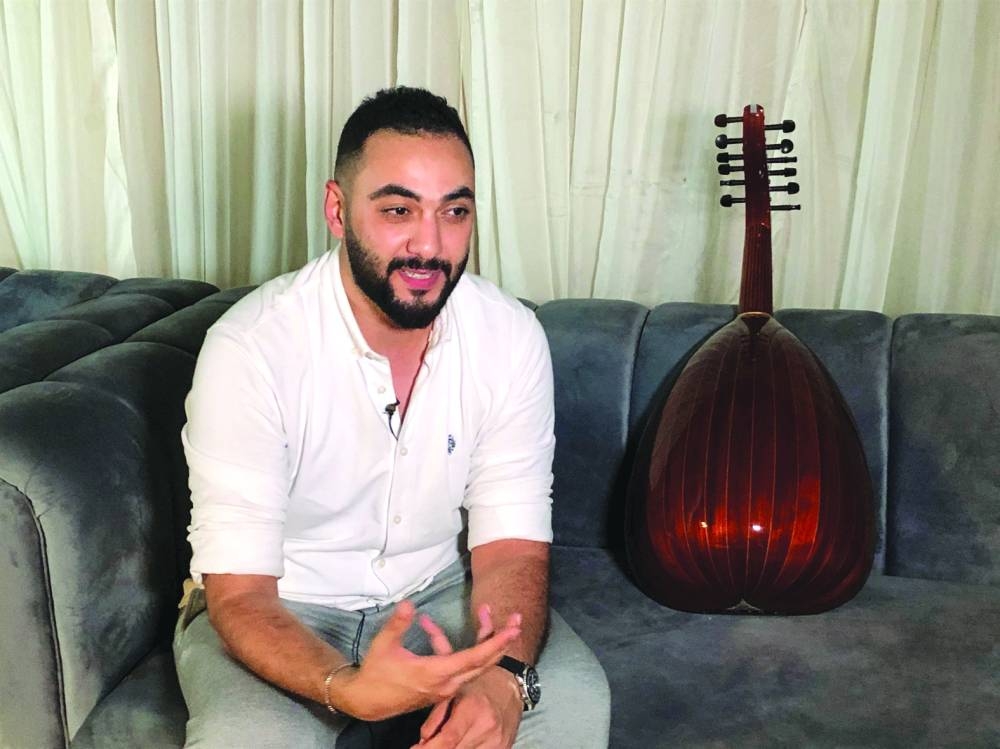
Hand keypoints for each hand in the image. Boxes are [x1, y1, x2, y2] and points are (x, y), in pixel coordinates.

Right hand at [332, 600, 520, 721]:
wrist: (368, 702)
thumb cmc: (376, 673)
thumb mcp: (384, 645)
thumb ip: (398, 624)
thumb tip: (409, 604)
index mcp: (435, 673)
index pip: (474, 658)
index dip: (495, 643)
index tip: (512, 630)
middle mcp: (447, 684)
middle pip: (484, 663)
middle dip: (503, 642)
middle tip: (518, 621)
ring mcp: (446, 689)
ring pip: (478, 668)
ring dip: (492, 647)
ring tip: (504, 626)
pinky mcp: (443, 689)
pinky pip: (467, 670)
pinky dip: (477, 652)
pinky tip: (478, 634)